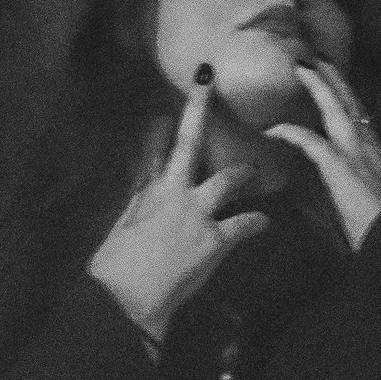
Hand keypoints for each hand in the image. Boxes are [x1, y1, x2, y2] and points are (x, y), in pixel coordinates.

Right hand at [87, 76, 270, 342]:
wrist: (125, 297)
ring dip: (241, 173)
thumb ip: (140, 197)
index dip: (178, 114)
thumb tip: (147, 176)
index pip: (160, 144)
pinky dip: (256, 222)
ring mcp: (196, 212)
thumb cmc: (115, 268)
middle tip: (210, 82)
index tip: (196, 83)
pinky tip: (265, 222)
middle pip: (189, 142)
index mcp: (146, 190)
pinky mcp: (214, 238)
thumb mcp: (125, 225)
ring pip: (226, 179)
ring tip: (252, 172)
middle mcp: (172, 191)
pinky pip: (244, 224)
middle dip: (199, 110)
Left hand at [264, 56, 380, 249]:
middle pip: (350, 102)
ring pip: (335, 109)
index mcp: (379, 153)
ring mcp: (355, 152)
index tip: (337, 83)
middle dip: (334, 79)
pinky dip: (292, 133)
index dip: (348, 98)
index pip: (361, 118)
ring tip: (301, 68)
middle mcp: (369, 145)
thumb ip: (372, 181)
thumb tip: (363, 180)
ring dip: (318, 86)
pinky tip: (274, 129)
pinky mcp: (339, 165)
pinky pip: (311, 141)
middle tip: (318, 58)